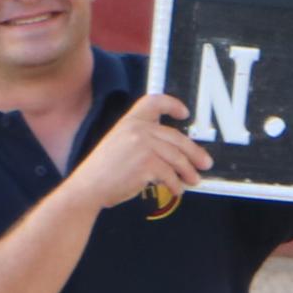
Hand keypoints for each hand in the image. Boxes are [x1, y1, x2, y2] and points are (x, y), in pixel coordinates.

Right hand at [57, 93, 209, 216]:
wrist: (88, 187)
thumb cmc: (103, 172)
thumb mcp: (119, 145)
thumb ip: (142, 141)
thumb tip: (174, 153)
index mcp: (129, 122)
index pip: (153, 102)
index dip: (172, 104)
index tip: (184, 113)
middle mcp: (137, 129)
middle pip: (176, 137)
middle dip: (194, 152)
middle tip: (204, 163)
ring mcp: (143, 145)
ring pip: (177, 158)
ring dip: (188, 172)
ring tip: (193, 180)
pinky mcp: (146, 164)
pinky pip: (171, 174)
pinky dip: (176, 184)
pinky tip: (176, 189)